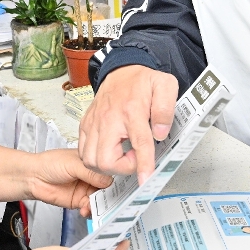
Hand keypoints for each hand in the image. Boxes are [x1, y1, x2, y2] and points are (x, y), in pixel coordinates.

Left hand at [27, 148, 112, 216]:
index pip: (108, 170)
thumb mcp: (73, 164)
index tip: (122, 185)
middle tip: (113, 200)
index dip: (115, 178)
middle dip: (110, 194)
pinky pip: (89, 208)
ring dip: (100, 205)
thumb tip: (109, 180)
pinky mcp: (79, 201)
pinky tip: (86, 210)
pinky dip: (90, 211)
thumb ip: (91, 173)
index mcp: (92, 163)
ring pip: (99, 199)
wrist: (33, 177)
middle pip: (107, 187)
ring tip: (97, 207)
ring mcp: (86, 189)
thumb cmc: (50, 164)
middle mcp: (91, 176)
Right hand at [79, 65, 177, 182]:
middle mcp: (109, 118)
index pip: (139, 143)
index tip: (145, 179)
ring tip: (123, 153)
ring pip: (91, 160)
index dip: (142, 165)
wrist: (122, 70)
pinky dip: (94, 158)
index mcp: (132, 110)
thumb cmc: (143, 81)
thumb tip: (160, 133)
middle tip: (135, 156)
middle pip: (106, 159)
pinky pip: (83, 152)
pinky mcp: (85, 125)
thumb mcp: (165, 86)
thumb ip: (165, 110)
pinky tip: (109, 150)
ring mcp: (94, 122)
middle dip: (122, 167)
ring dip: (108, 165)